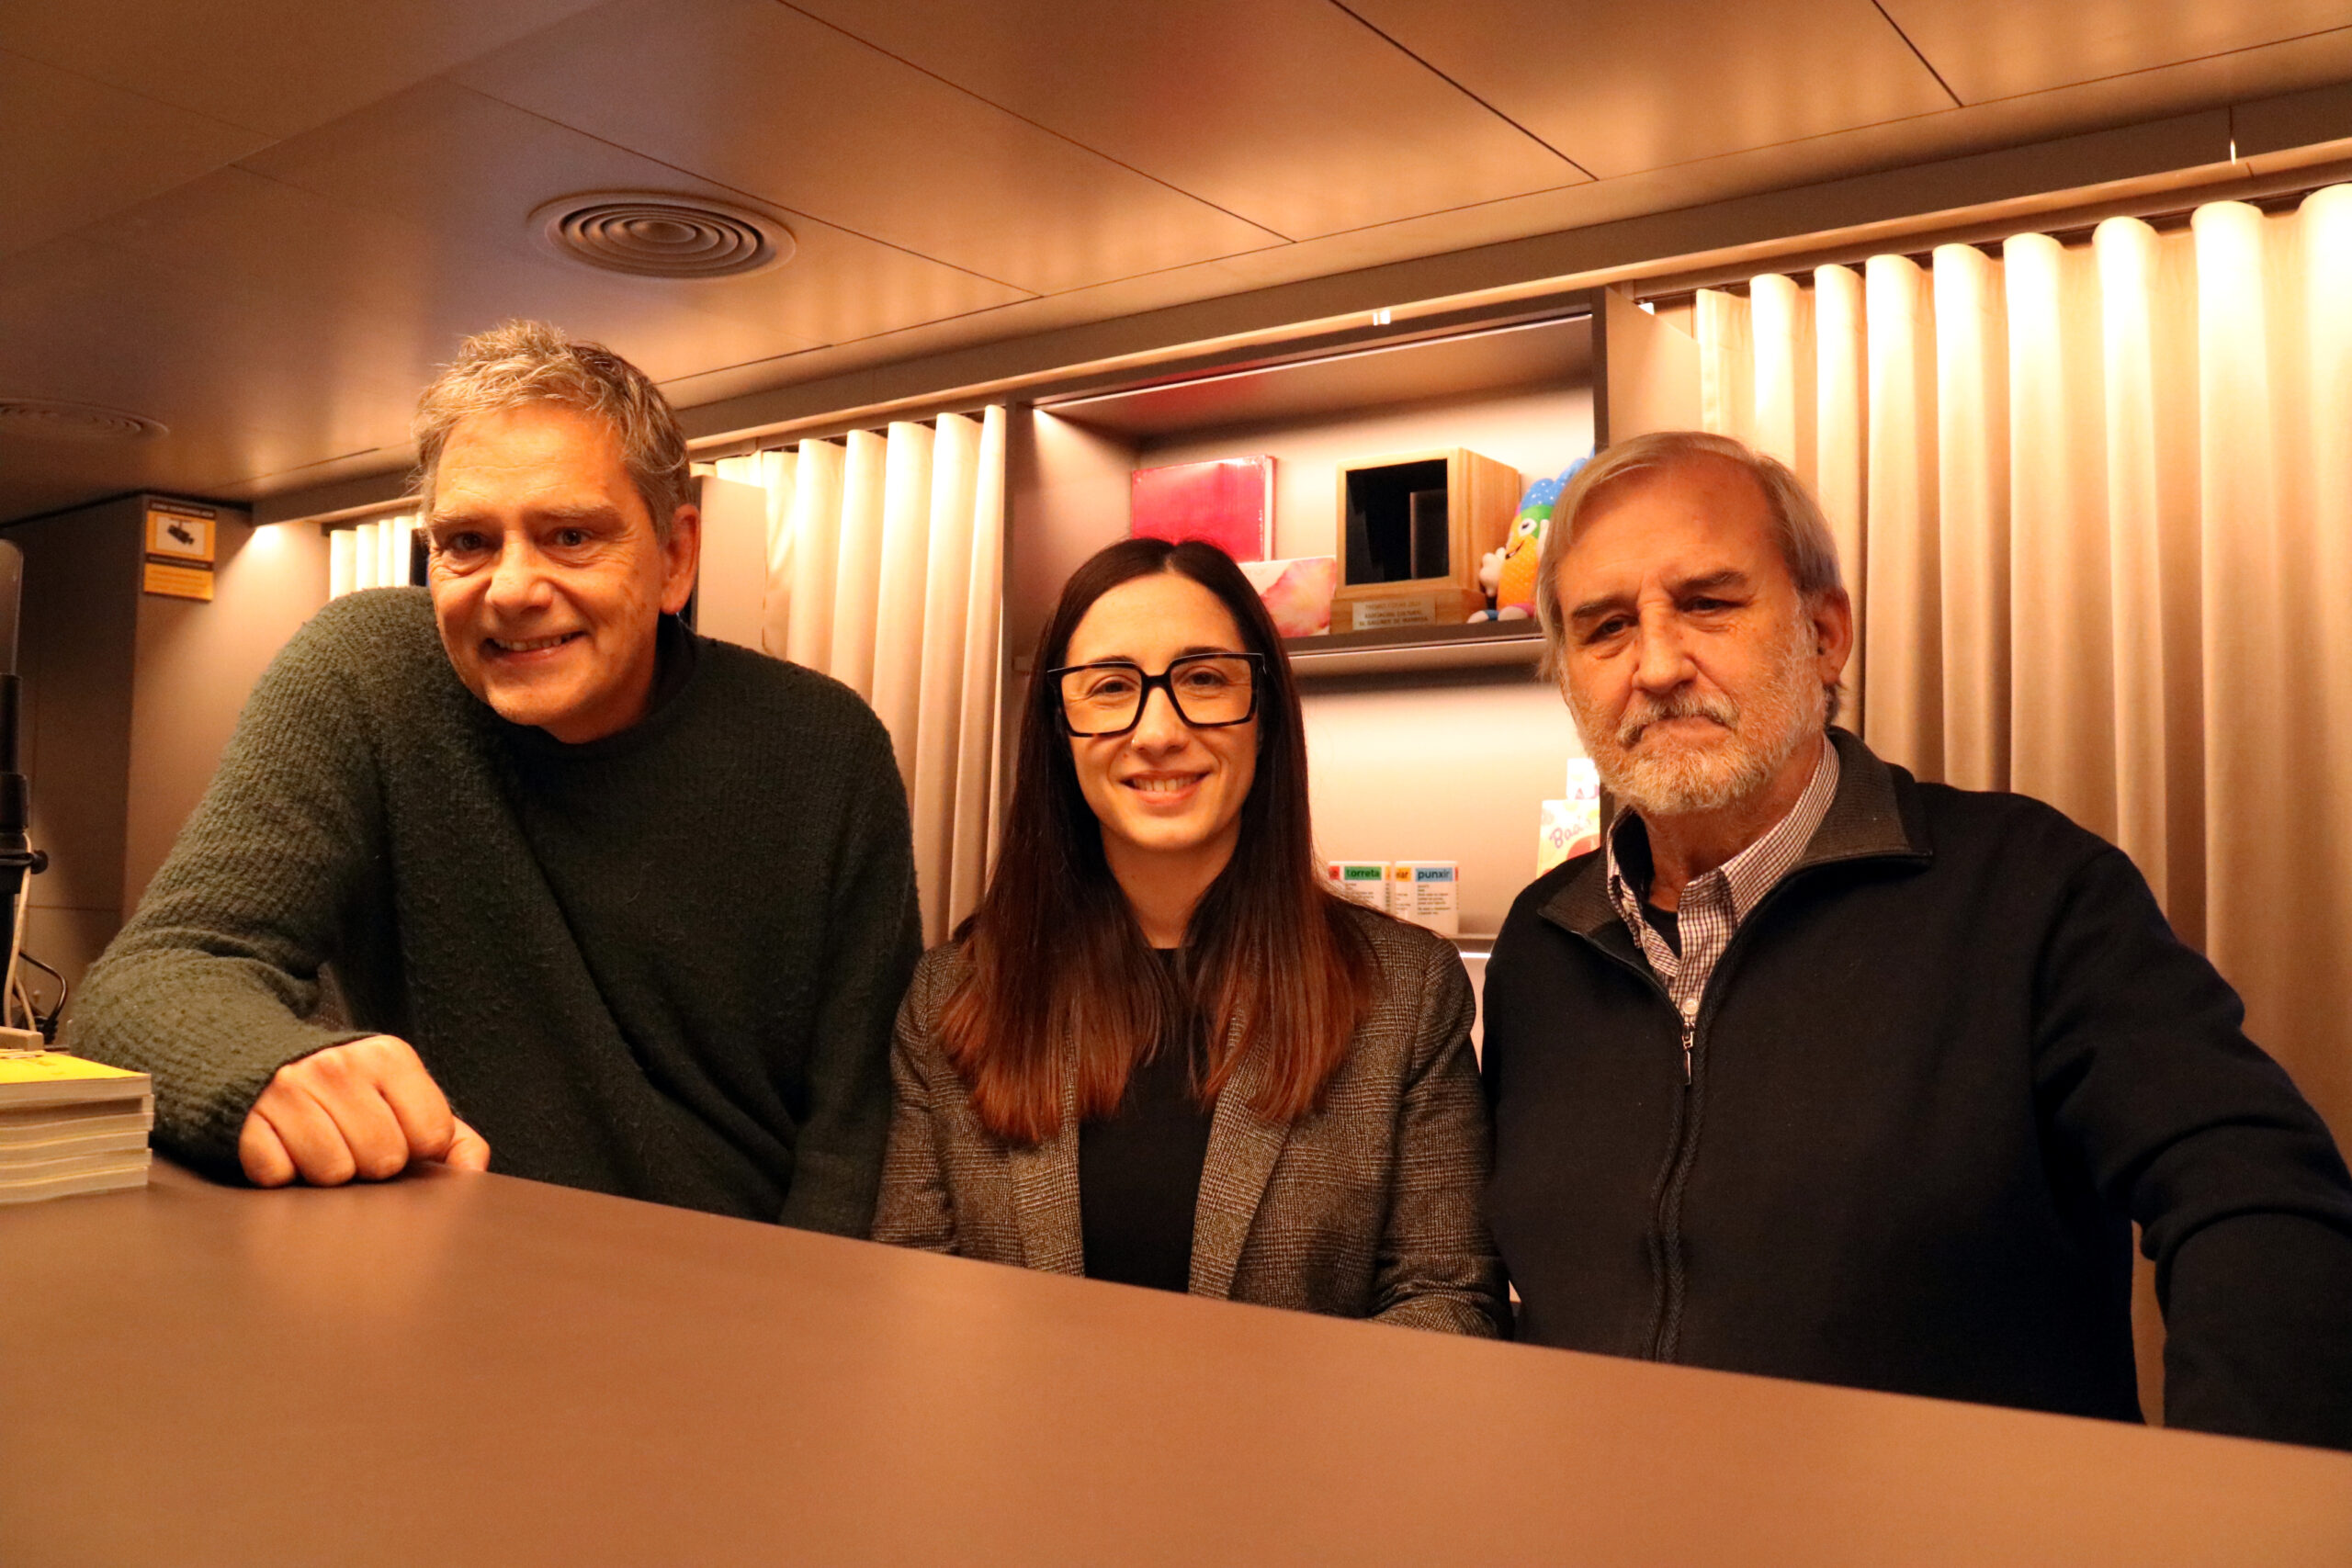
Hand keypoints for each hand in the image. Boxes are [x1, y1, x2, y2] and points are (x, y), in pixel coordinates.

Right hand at [238, 1034, 490, 1187]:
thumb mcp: (404, 1095)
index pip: (431, 1136)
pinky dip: (282, 1173)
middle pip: (384, 1159)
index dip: (417, 1148)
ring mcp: (288, 1089)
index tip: (395, 1134)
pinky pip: (278, 1175)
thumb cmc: (346, 1091)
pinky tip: (283, 1148)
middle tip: (351, 1141)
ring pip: (333, 1174)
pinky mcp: (245, 1118)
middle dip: (372, 1165)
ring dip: (327, 1172)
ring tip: (317, 1144)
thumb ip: (452, 1135)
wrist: (253, 1056)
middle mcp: (339, 1065)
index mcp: (389, 1056)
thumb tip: (473, 1175)